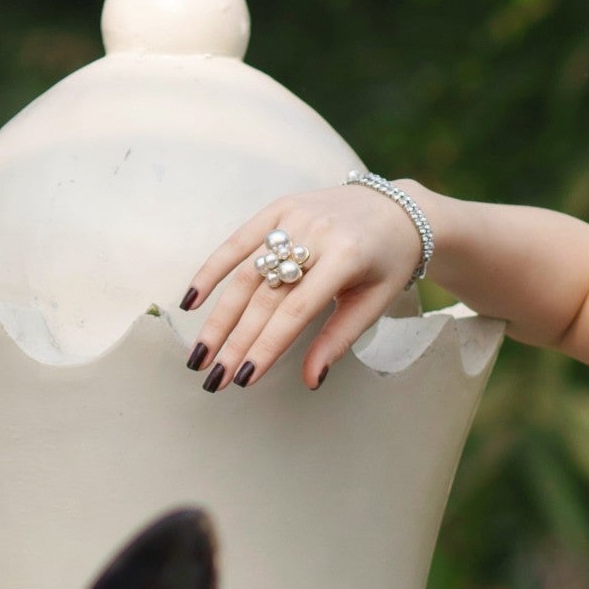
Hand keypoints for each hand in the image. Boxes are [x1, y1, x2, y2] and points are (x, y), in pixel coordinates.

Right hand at [179, 181, 424, 393]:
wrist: (397, 207)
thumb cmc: (388, 263)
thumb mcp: (374, 303)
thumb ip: (339, 339)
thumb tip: (310, 380)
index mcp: (345, 258)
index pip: (295, 312)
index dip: (267, 346)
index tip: (245, 378)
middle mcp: (314, 234)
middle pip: (264, 297)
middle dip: (236, 342)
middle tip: (214, 378)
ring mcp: (293, 217)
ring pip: (245, 273)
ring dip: (218, 317)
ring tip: (200, 353)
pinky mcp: (279, 208)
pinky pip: (238, 241)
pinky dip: (212, 270)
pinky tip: (191, 301)